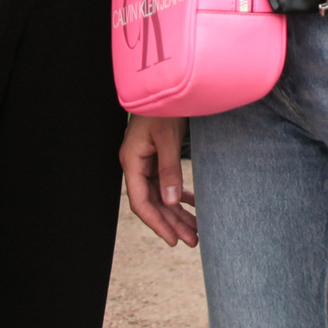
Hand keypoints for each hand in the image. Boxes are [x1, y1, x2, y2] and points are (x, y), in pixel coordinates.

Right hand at [120, 114, 197, 247]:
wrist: (164, 86)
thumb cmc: (162, 108)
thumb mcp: (167, 138)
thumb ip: (169, 169)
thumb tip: (171, 201)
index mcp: (132, 162)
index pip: (141, 202)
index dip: (156, 223)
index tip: (172, 240)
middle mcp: (136, 166)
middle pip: (153, 202)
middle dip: (172, 223)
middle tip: (192, 241)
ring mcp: (146, 162)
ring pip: (162, 195)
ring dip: (178, 213)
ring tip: (195, 231)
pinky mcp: (157, 157)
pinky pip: (167, 184)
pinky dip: (180, 195)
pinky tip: (194, 206)